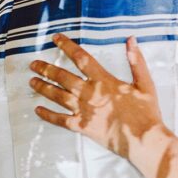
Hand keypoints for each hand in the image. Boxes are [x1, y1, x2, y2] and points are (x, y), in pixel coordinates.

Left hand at [29, 34, 165, 162]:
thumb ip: (137, 61)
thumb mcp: (145, 83)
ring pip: (58, 96)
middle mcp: (90, 93)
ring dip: (43, 88)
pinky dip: (48, 115)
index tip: (56, 38)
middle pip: (63, 77)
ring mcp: (84, 111)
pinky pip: (60, 120)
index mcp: (104, 80)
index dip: (67, 46)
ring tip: (32, 81)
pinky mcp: (82, 127)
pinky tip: (37, 110)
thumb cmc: (146, 111)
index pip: (81, 58)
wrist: (142, 138)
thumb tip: (131, 39)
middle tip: (33, 64)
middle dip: (47, 69)